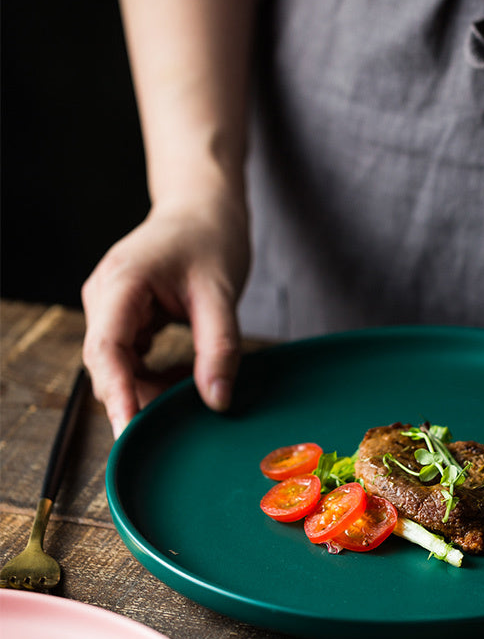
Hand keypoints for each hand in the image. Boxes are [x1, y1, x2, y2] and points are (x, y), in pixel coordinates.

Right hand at [82, 190, 249, 436]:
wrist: (203, 209)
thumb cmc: (209, 238)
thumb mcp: (221, 294)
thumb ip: (220, 348)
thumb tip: (216, 400)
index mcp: (122, 283)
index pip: (107, 348)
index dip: (117, 393)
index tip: (128, 429)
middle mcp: (106, 297)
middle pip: (108, 365)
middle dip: (139, 397)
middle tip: (179, 422)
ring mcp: (111, 308)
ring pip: (119, 368)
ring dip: (151, 388)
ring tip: (194, 387)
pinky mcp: (124, 318)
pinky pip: (132, 361)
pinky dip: (156, 376)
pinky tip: (186, 376)